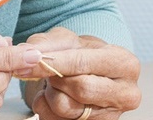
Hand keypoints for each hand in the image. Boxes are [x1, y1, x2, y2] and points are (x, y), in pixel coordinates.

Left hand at [16, 28, 140, 119]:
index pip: (83, 64)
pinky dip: (47, 107)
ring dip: (50, 93)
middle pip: (79, 89)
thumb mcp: (67, 40)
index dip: (53, 61)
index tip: (28, 59)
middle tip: (48, 71)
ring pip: (66, 107)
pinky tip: (56, 96)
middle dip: (55, 78)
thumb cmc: (81, 54)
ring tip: (55, 83)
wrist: (90, 74)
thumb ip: (46, 43)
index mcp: (125, 63)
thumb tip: (26, 53)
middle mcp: (126, 93)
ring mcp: (112, 115)